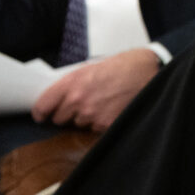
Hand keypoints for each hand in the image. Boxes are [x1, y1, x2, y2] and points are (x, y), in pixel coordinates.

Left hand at [32, 48, 160, 130]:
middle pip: (59, 119)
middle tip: (85, 103)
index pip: (43, 105)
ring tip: (105, 103)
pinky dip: (103, 123)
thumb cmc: (127, 65)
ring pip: (79, 125)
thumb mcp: (94, 66)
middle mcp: (79, 100)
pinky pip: (96, 129)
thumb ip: (74, 82)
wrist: (152, 71)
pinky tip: (114, 109)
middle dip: (68, 114)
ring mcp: (92, 115)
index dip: (42, 111)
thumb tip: (60, 96)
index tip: (44, 114)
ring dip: (88, 118)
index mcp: (73, 82)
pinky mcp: (106, 125)